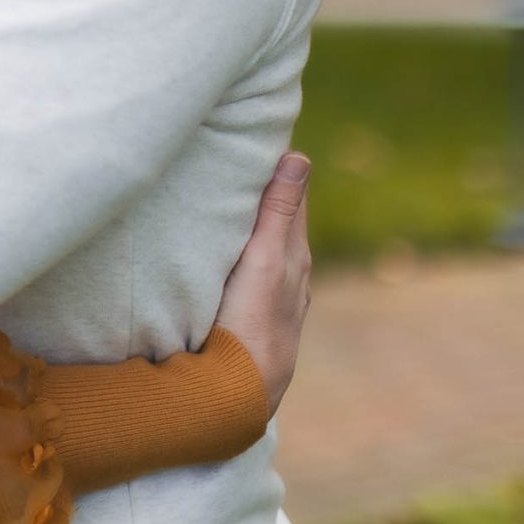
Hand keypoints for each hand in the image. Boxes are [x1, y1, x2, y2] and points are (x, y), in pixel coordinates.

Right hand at [212, 151, 312, 418]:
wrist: (241, 393)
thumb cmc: (253, 322)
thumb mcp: (264, 261)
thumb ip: (277, 212)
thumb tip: (298, 155)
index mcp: (292, 254)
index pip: (291, 195)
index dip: (279, 165)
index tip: (259, 130)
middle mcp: (289, 274)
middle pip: (279, 219)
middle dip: (265, 186)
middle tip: (236, 147)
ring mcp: (272, 297)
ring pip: (265, 246)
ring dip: (251, 219)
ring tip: (226, 190)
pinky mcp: (253, 315)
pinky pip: (252, 269)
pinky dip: (243, 247)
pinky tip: (224, 248)